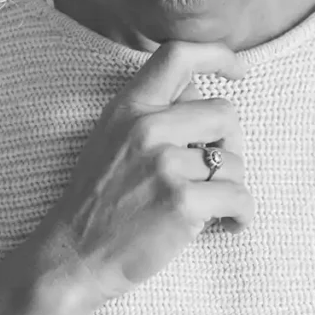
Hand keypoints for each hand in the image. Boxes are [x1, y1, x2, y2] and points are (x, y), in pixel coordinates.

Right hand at [48, 41, 255, 305]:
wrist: (73, 258)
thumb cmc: (98, 201)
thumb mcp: (112, 139)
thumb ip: (153, 112)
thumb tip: (202, 89)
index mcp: (129, 108)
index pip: (178, 56)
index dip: (218, 55)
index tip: (238, 71)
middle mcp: (146, 128)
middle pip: (225, 113)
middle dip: (229, 145)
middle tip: (213, 174)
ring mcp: (165, 165)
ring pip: (236, 161)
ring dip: (231, 187)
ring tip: (209, 207)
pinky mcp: (182, 203)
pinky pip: (240, 197)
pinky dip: (241, 215)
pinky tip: (227, 225)